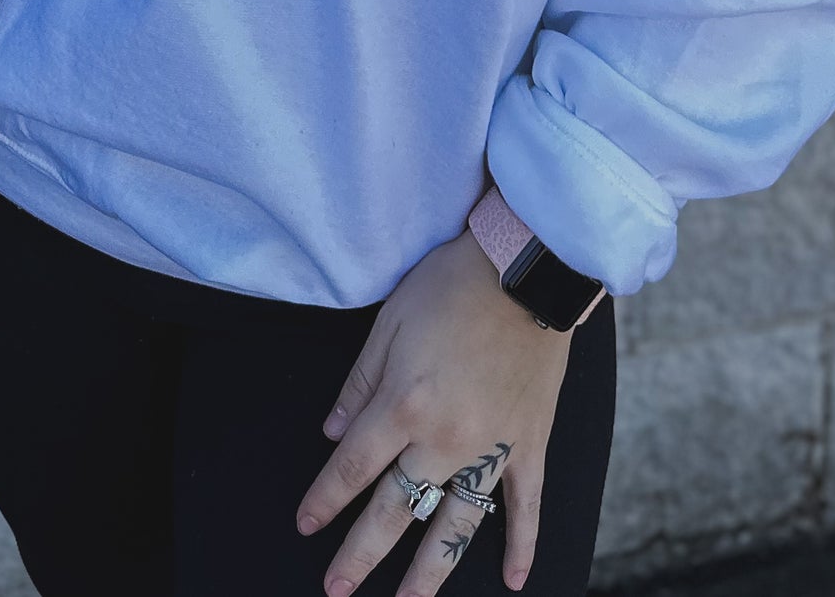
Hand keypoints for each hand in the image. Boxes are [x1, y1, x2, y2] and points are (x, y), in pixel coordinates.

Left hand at [297, 231, 570, 596]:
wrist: (525, 269)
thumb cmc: (451, 285)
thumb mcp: (389, 320)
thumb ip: (359, 381)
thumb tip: (331, 431)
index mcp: (403, 404)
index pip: (352, 467)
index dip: (324, 500)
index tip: (305, 525)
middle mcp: (445, 438)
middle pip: (394, 509)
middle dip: (360, 553)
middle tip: (336, 588)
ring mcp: (491, 447)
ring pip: (456, 524)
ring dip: (429, 571)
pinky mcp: (530, 444)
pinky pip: (526, 506)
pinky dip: (521, 545)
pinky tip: (512, 581)